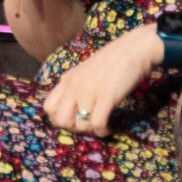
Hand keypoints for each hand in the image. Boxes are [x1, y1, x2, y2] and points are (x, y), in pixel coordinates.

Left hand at [42, 27, 159, 137]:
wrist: (133, 50)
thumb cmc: (112, 62)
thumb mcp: (85, 72)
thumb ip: (76, 87)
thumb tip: (73, 110)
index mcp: (67, 80)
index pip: (48, 107)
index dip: (59, 119)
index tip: (74, 120)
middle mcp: (74, 86)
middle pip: (61, 120)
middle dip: (74, 129)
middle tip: (88, 126)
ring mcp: (89, 91)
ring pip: (80, 125)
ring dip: (92, 131)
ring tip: (101, 126)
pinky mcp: (106, 96)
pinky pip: (97, 123)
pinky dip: (103, 130)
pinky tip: (109, 127)